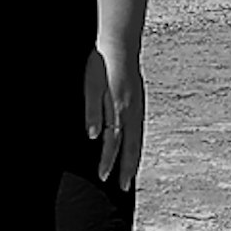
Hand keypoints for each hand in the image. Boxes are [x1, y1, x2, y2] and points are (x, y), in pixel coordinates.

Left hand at [84, 41, 148, 190]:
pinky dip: (137, 144)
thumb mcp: (91, 86)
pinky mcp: (139, 102)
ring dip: (133, 159)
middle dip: (126, 168)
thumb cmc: (101, 64)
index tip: (103, 177)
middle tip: (123, 187)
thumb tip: (94, 136)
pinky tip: (134, 148)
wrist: (119, 43)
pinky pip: (140, 129)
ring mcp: (137, 107)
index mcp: (118, 109)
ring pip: (138, 139)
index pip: (113, 143)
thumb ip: (93, 111)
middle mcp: (131, 111)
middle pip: (131, 146)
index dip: (107, 161)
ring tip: (129, 175)